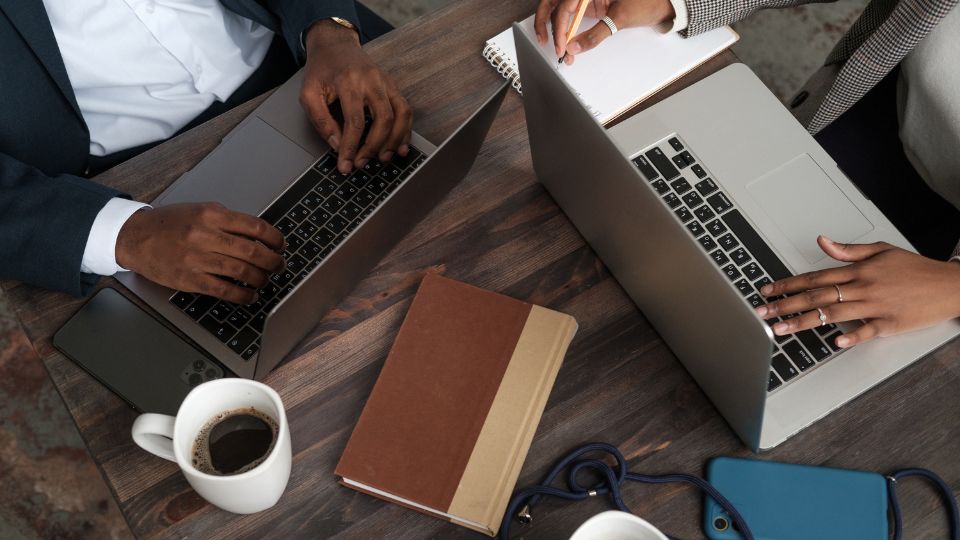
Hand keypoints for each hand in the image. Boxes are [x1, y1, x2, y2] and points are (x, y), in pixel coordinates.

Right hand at [116, 203, 284, 303]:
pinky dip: (242, 295)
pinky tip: (250, 296)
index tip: (281, 245)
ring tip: (265, 280)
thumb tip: (258, 235)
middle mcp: (206, 235)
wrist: (135, 237)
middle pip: (252, 251)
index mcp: (212, 215)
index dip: (274, 238)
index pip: (255, 226)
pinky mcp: (190, 279)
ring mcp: (197, 258)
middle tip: (279, 265)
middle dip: (273, 261)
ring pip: (242, 271)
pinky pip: (224, 290)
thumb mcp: (200, 210)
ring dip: (260, 279)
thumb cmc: (168, 224)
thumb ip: (227, 221)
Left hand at [300, 19, 412, 172]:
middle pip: (383, 119)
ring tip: (384, 158)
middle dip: (374, 146)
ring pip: (400, 114)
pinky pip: (405, 109)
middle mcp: (371, 80)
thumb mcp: (308, 92)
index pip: (354, 121)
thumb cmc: (321, 70)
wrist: (335, 44)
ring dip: (395, 140)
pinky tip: (400, 146)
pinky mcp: (392, 86)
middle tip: (362, 162)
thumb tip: (336, 144)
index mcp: (348, 81)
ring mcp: (385, 82)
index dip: (351, 147)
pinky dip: (405, 130)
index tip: (345, 164)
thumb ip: (320, 119)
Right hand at [534, 0, 674, 64]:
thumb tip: (575, 47)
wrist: (663, 3)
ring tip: (558, 48)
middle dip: (546, 22)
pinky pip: (570, 16)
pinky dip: (566, 30)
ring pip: (559, 9)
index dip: (561, 26)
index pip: (566, 4)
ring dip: (555, 28)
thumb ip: (595, 34)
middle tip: (544, 42)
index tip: (562, 45)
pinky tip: (566, 44)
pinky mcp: (588, 5)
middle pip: (554, 2)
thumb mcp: (619, 18)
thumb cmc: (647, 2)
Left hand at [753, 236, 959, 347]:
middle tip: (763, 313)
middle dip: (785, 305)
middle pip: (816, 297)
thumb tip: (822, 241)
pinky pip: (867, 331)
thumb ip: (848, 250)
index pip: (814, 277)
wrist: (949, 285)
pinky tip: (834, 342)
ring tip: (781, 329)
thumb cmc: (915, 269)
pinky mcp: (890, 324)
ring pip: (833, 314)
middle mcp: (862, 287)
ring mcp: (875, 306)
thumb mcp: (881, 250)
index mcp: (858, 270)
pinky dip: (851, 336)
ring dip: (804, 322)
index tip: (768, 291)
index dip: (788, 284)